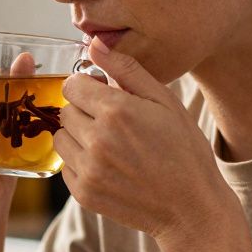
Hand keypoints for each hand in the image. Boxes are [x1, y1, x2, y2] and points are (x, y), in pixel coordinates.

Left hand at [55, 38, 239, 242]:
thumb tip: (94, 44)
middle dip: (83, 111)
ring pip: (60, 138)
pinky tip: (109, 166)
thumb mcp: (165, 101)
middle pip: (65, 111)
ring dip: (77, 136)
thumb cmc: (184, 149)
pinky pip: (65, 166)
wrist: (190, 206)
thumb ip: (126, 70)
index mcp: (117, 111)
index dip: (86, 87)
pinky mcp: (83, 193)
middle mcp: (97, 140)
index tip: (102, 95)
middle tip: (111, 122)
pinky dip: (80, 163)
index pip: (72, 85)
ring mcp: (88, 169)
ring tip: (108, 144)